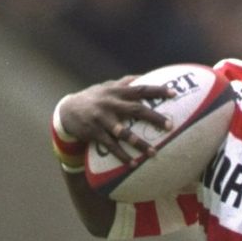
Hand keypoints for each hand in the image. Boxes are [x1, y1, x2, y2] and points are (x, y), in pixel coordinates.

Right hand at [59, 76, 174, 163]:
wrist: (67, 110)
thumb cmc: (95, 97)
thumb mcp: (108, 86)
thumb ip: (126, 82)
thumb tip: (147, 76)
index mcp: (117, 91)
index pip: (141, 89)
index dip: (157, 90)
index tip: (174, 94)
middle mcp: (111, 103)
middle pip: (136, 110)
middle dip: (154, 118)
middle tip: (170, 126)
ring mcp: (102, 119)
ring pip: (123, 132)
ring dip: (139, 143)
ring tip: (154, 153)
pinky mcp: (94, 133)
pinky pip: (111, 146)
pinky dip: (122, 156)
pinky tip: (133, 164)